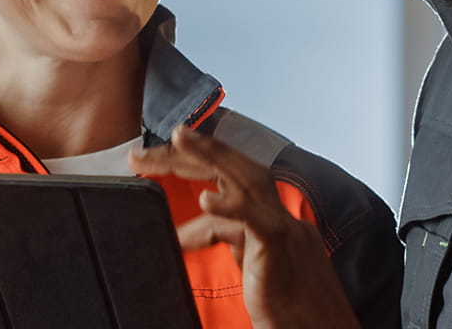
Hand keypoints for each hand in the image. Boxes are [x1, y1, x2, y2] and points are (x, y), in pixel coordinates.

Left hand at [129, 126, 361, 328]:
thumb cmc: (296, 317)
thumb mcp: (259, 271)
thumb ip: (236, 245)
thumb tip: (199, 230)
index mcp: (279, 225)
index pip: (238, 181)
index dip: (203, 163)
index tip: (163, 157)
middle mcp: (285, 222)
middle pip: (241, 171)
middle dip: (198, 151)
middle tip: (155, 145)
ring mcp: (288, 235)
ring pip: (251, 181)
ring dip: (212, 155)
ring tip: (178, 141)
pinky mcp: (283, 255)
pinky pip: (258, 222)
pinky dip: (232, 206)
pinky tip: (206, 200)